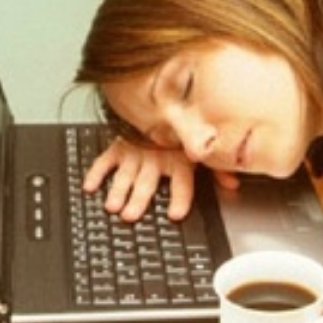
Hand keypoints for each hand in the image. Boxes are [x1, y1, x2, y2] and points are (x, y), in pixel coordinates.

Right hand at [83, 137, 238, 220]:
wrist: (161, 107)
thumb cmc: (182, 136)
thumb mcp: (202, 152)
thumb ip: (217, 170)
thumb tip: (233, 183)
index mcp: (179, 161)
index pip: (181, 183)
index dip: (180, 198)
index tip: (175, 214)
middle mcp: (157, 159)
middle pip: (147, 183)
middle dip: (139, 200)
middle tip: (130, 215)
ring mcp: (136, 153)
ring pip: (126, 175)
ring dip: (118, 190)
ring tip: (112, 206)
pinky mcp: (120, 147)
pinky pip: (106, 160)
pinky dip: (96, 172)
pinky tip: (90, 186)